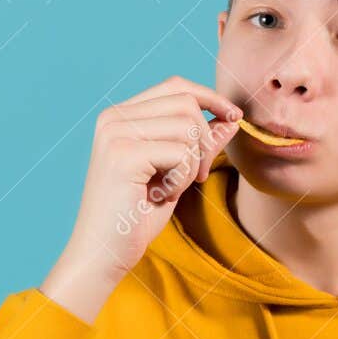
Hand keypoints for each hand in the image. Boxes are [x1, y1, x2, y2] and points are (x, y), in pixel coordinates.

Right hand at [42, 76, 241, 321]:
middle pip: (187, 104)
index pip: (176, 86)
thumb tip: (230, 118)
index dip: (211, 98)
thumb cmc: (135, 215)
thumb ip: (198, 143)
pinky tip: (161, 196)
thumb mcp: (175, 173)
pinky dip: (182, 179)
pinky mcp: (123, 155)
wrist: (103, 251)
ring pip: (187, 127)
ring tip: (170, 189)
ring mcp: (116, 134)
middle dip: (205, 141)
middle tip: (197, 177)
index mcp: (121, 115)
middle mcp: (114, 117)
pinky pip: (180, 153)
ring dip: (191, 164)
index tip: (234, 117)